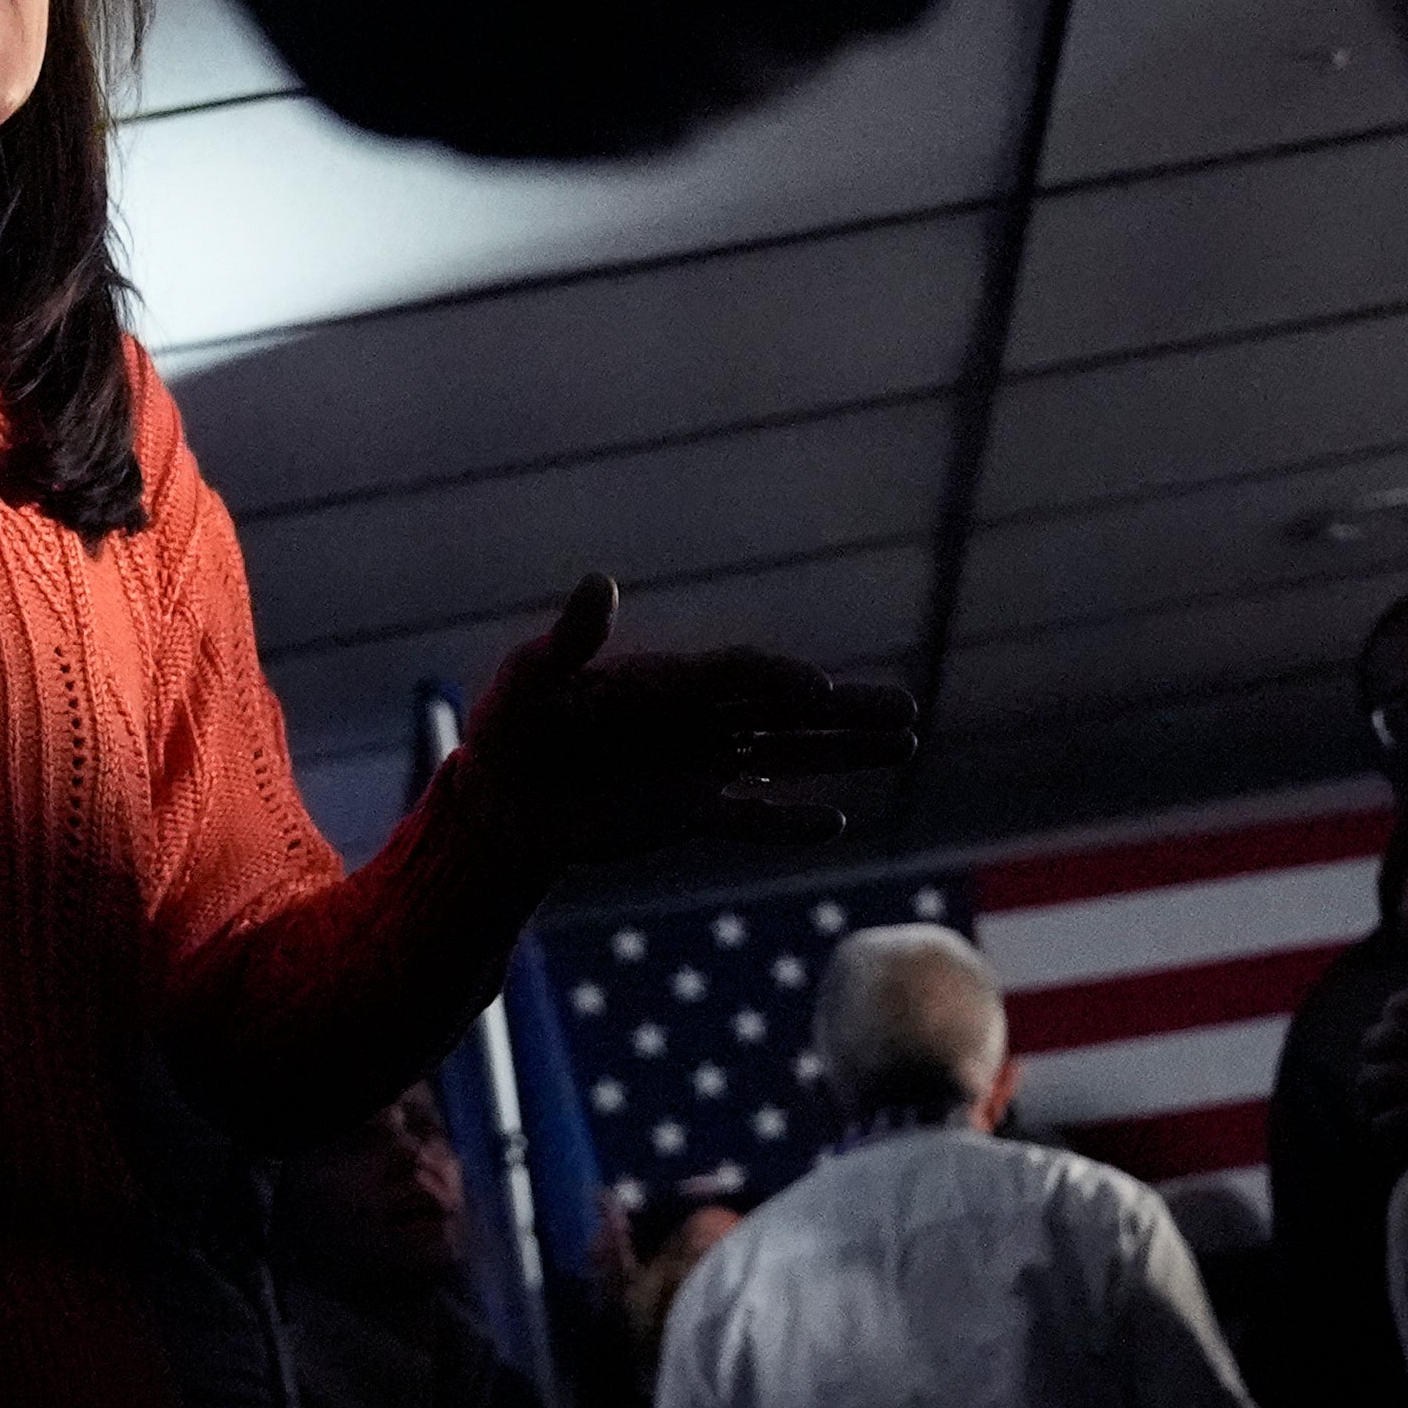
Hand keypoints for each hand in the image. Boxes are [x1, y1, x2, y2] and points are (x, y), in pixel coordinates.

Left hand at [463, 576, 915, 859]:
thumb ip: (568, 639)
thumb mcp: (528, 682)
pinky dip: (787, 822)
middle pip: (785, 710)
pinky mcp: (687, 813)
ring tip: (907, 745)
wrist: (498, 797)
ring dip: (842, 755)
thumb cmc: (508, 728)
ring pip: (785, 757)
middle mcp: (697, 719)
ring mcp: (698, 766)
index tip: (822, 692)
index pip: (740, 675)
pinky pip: (749, 817)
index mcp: (668, 682)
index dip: (780, 679)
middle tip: (909, 712)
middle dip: (846, 713)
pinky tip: (836, 823)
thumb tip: (598, 583)